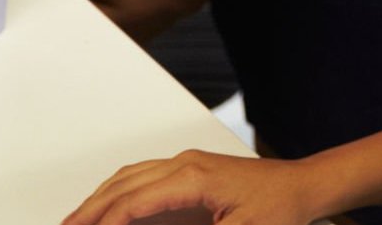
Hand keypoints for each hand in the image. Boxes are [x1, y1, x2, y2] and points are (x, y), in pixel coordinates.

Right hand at [64, 150, 333, 224]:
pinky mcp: (192, 169)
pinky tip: (109, 206)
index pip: (132, 202)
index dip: (104, 224)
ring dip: (99, 200)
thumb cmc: (282, 208)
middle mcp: (186, 163)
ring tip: (75, 222)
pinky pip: (142, 176)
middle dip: (89, 212)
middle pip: (122, 186)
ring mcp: (188, 163)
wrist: (306, 186)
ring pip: (128, 177)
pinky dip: (118, 191)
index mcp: (193, 177)